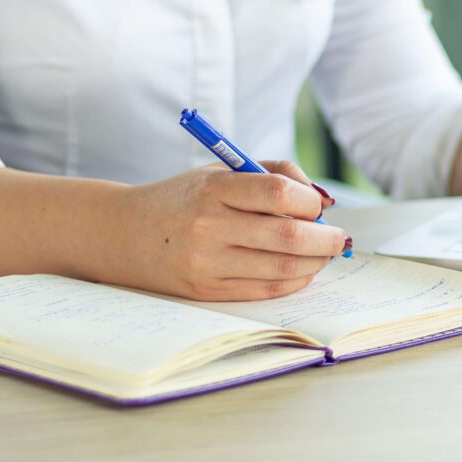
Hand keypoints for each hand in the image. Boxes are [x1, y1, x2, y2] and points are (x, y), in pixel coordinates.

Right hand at [115, 160, 349, 300]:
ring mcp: (206, 263)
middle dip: (325, 239)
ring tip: (322, 254)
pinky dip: (293, 281)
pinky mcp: (207, 291)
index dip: (310, 202)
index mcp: (213, 189)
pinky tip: (302, 270)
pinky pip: (265, 290)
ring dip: (314, 263)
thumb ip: (272, 173)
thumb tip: (321, 198)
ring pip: (281, 268)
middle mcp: (208, 226)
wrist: (123, 234)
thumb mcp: (219, 171)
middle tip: (338, 237)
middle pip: (287, 237)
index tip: (318, 206)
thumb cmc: (183, 198)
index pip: (277, 194)